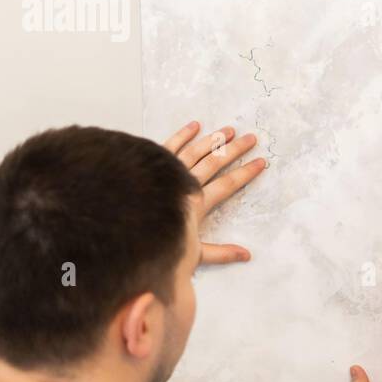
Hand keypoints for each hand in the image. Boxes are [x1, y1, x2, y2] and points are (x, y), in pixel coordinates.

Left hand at [162, 121, 267, 265]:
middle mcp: (185, 184)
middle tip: (251, 138)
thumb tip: (247, 256)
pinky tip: (194, 126)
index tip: (261, 162)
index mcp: (197, 203)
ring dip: (213, 139)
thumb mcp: (191, 255)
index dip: (246, 173)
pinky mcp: (151, 164)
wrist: (120, 230)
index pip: (228, 184)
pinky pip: (168, 146)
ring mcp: (167, 172)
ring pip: (195, 151)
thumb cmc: (153, 245)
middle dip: (235, 149)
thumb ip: (220, 253)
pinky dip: (182, 135)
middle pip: (215, 162)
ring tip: (229, 130)